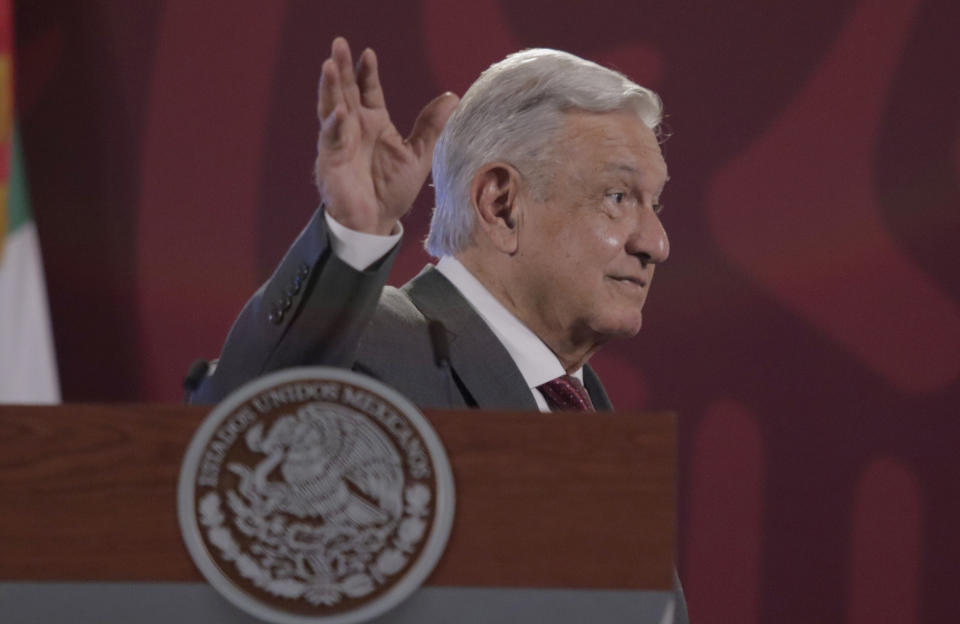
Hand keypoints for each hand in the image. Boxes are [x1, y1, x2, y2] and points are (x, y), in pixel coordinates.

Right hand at [315, 37, 458, 234]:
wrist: (376, 223)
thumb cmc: (392, 191)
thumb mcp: (419, 156)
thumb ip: (432, 127)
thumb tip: (453, 96)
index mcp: (374, 123)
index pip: (368, 90)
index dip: (367, 72)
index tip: (369, 53)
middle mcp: (354, 127)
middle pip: (345, 90)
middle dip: (342, 67)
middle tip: (339, 43)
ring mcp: (339, 142)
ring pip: (331, 107)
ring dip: (330, 87)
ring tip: (330, 65)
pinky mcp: (330, 161)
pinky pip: (331, 139)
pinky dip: (335, 126)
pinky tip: (340, 112)